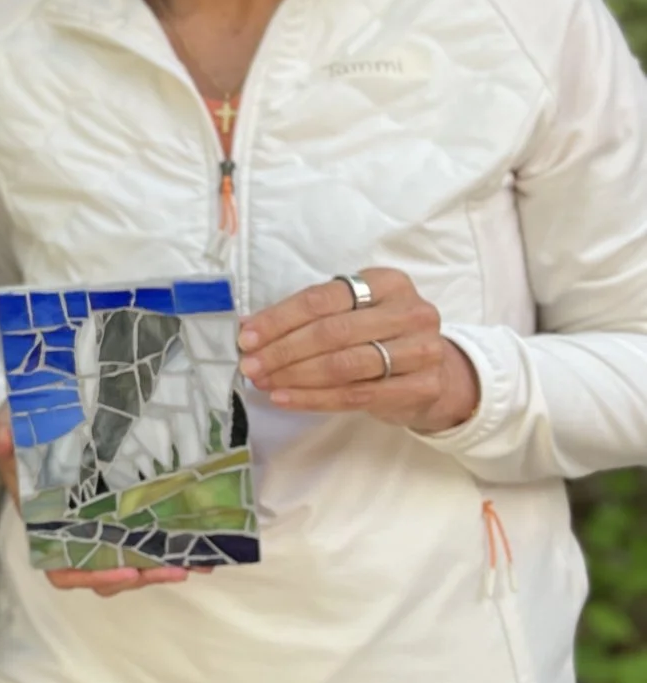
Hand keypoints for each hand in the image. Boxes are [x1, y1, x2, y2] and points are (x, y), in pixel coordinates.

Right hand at [0, 405, 207, 598]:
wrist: (34, 416)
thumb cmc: (17, 428)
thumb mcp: (1, 426)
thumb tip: (2, 438)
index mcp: (43, 522)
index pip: (62, 567)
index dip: (91, 576)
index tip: (125, 568)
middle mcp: (73, 530)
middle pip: (105, 572)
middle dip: (141, 574)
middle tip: (175, 568)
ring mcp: (101, 521)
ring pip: (132, 559)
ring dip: (163, 565)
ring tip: (196, 560)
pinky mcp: (125, 507)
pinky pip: (149, 534)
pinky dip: (175, 543)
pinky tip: (204, 541)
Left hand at [240, 266, 479, 432]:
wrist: (437, 373)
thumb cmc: (381, 337)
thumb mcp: (351, 315)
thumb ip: (305, 318)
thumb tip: (248, 328)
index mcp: (387, 283)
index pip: (321, 299)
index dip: (279, 319)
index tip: (246, 337)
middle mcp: (410, 312)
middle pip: (331, 332)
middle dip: (282, 351)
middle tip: (251, 365)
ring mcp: (422, 349)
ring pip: (343, 365)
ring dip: (294, 376)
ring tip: (264, 382)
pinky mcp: (423, 385)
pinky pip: (356, 395)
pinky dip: (314, 399)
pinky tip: (286, 399)